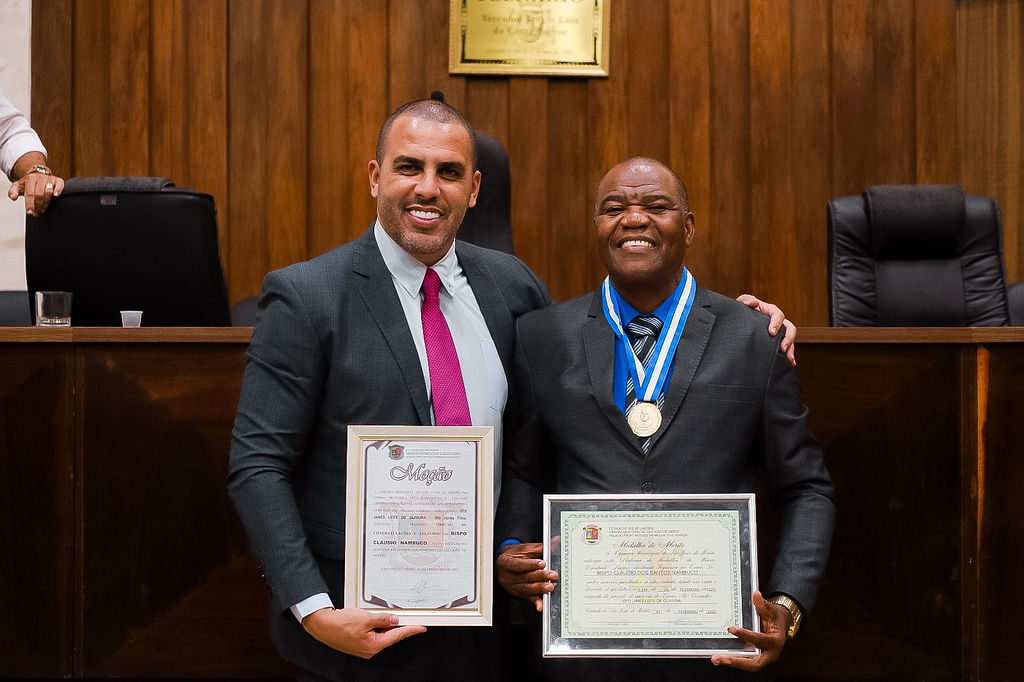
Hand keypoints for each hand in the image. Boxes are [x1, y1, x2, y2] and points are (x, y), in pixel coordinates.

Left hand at [9, 171, 64, 215]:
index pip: (30, 193)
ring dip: (46, 203)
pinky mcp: (57, 180)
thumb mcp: (18, 186)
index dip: (30, 204)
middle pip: (39, 194)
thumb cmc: (28, 183)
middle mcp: (40, 178)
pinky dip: (58, 190)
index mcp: (30, 179)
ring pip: (49, 192)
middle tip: (36, 213)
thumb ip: (12, 191)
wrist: (37, 174)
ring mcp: (49, 179)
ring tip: (42, 210)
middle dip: (38, 206)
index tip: (30, 212)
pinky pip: (60, 184)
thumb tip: (13, 197)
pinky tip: (56, 195)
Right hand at [301, 607, 425, 658]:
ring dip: (383, 624)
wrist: (321, 625)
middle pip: (389, 635)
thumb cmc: (340, 624)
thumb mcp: (366, 618)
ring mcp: (363, 646)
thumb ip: (383, 619)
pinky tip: (373, 617)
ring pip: (380, 633)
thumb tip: (395, 620)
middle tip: (405, 616)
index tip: (421, 628)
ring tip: (382, 615)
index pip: (397, 636)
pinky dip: (375, 624)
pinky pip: (371, 632)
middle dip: (396, 625)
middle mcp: (369, 648)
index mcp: (373, 646)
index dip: (411, 630)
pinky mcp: (357, 641)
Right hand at [495, 542, 557, 611]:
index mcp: (506, 562)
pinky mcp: (520, 593)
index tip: (542, 563)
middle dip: (540, 576)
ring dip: (540, 588)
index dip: (530, 564)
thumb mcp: (523, 549)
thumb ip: (539, 547)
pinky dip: (536, 602)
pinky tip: (541, 605)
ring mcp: (513, 586)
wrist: (504, 564)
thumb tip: (554, 541)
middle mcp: (508, 576)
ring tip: (550, 587)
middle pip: (525, 577)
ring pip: (527, 589)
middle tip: (552, 575)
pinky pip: (528, 598)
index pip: (518, 565)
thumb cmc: (513, 555)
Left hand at [711, 591, 789, 670]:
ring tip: (716, 659)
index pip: (760, 640)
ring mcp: (763, 657)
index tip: (731, 629)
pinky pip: (745, 660)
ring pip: (748, 664)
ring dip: (732, 662)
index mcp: (776, 641)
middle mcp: (771, 653)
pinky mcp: (756, 657)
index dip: (745, 635)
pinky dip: (733, 659)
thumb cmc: (775, 617)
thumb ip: (762, 604)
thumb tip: (756, 594)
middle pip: (754, 663)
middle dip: (737, 661)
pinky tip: (720, 656)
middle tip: (721, 658)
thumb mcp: (771, 609)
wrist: (780, 624)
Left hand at [736, 294, 797, 365]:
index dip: (777, 323)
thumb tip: (754, 302)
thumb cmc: (741, 310)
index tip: (772, 332)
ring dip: (791, 348)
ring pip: (789, 339)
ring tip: (789, 359)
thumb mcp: (741, 303)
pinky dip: (788, 355)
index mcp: (769, 311)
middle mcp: (776, 321)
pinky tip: (790, 363)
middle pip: (789, 328)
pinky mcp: (776, 340)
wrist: (737, 321)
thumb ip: (746, 300)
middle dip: (788, 338)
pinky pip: (786, 347)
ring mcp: (778, 331)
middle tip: (782, 348)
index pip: (778, 315)